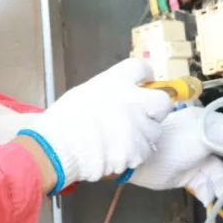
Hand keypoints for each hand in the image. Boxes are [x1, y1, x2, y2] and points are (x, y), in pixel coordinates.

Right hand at [17, 58, 170, 193]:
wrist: (59, 147)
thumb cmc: (63, 119)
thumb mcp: (83, 93)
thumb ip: (106, 92)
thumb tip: (115, 99)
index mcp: (117, 82)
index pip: (141, 68)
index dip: (145, 75)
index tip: (144, 81)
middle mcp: (134, 101)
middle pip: (162, 101)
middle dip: (156, 108)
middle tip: (143, 114)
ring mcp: (139, 127)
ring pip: (154, 130)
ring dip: (143, 134)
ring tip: (123, 140)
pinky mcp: (138, 151)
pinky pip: (144, 151)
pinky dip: (134, 153)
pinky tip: (118, 154)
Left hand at [127, 106, 222, 204]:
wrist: (141, 163)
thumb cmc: (170, 144)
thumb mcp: (200, 137)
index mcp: (210, 123)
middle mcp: (207, 139)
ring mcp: (199, 157)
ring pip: (221, 172)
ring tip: (219, 192)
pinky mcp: (191, 175)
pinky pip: (208, 184)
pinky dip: (210, 191)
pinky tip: (207, 197)